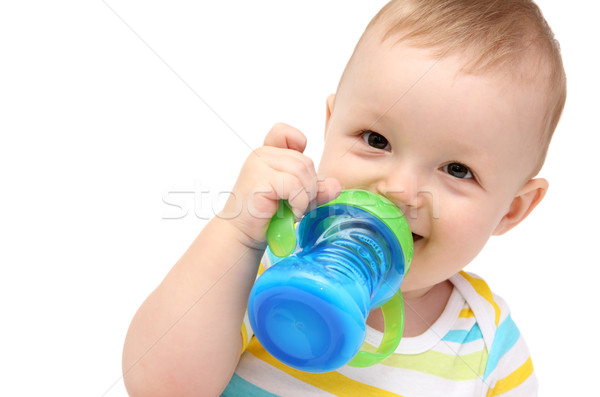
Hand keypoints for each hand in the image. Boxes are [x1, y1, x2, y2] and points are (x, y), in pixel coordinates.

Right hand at [221, 123, 340, 247]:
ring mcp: (258, 164)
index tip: (298, 174)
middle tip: (300, 205)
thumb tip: (336, 185)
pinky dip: (299, 202)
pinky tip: (292, 212)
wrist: (242, 234)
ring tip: (296, 209)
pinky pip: (294, 185)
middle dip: (310, 186)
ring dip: (306, 195)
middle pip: (304, 160)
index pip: (285, 132)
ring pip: (301, 170)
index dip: (298, 146)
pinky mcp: (259, 179)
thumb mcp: (297, 198)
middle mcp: (262, 154)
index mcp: (269, 153)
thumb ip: (316, 188)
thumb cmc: (267, 215)